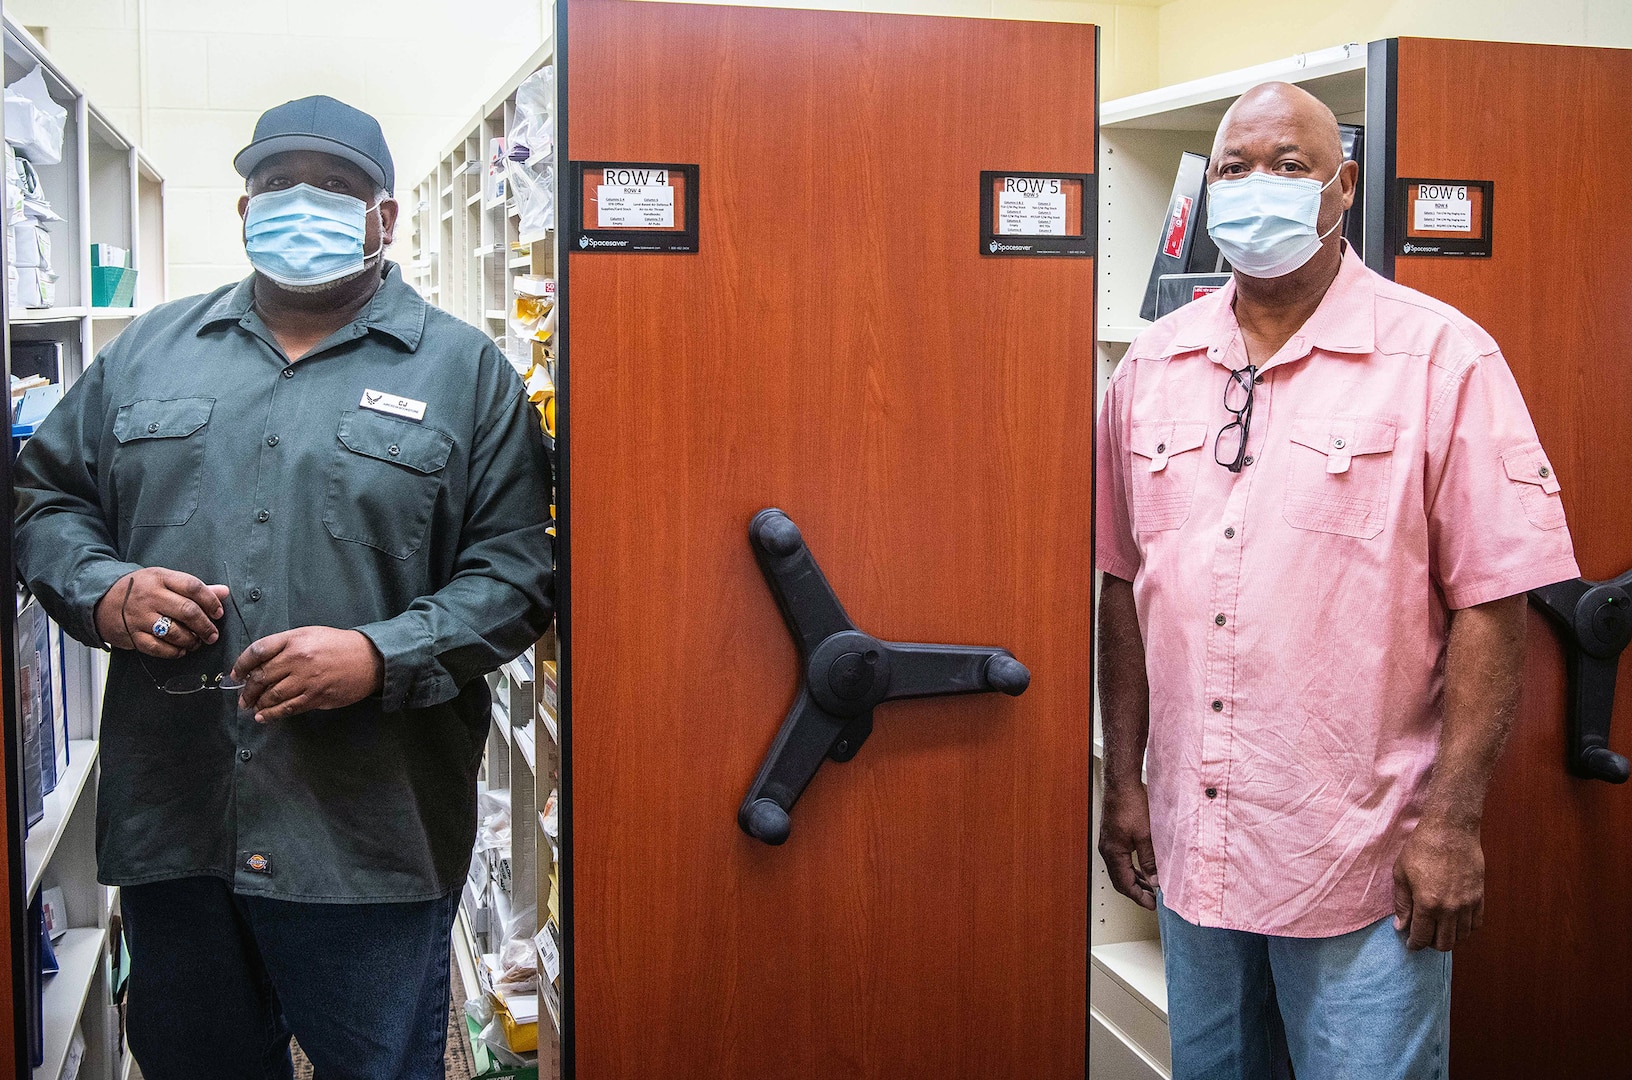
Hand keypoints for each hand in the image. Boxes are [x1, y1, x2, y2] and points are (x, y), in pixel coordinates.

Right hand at [95, 568, 228, 658]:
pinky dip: (174, 652)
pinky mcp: (132, 635)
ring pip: (174, 632)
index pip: (192, 587)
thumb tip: (224, 592)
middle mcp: (150, 596)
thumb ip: (193, 588)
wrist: (101, 600)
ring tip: (197, 642)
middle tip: (212, 634)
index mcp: (160, 578)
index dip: (210, 601)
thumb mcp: (164, 580)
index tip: (219, 613)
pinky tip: (181, 650)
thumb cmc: (140, 589)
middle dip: (205, 626)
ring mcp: (140, 616)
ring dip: (191, 640)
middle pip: (187, 611)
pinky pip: (158, 648)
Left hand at [232, 627, 384, 722]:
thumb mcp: (310, 635)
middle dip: (247, 689)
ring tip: (252, 707)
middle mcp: (298, 658)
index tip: (237, 674)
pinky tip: (263, 716)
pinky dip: (271, 714)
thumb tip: (259, 666)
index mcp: (294, 639)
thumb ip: (285, 646)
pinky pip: (287, 708)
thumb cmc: (338, 645)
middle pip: (261, 676)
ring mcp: (307, 679)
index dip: (242, 664)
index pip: (258, 651)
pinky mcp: (316, 696)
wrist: (370, 658)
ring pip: (271, 695)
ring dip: (257, 703)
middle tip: (243, 696)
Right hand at [1098, 781, 1159, 909]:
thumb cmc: (1131, 805)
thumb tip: (1154, 880)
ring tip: (1149, 888)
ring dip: (1134, 880)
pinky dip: (1131, 869)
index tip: (1152, 905)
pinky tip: (1142, 869)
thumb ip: (1150, 860)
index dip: (1139, 897)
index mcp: (1113, 853)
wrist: (1122, 784)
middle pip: (1120, 880)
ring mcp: (1108, 843)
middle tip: (1152, 900)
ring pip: (1120, 870)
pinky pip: (1120, 860)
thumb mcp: (1146, 835)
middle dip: (1136, 892)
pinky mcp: (1112, 836)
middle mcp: (1107, 850)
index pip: (1124, 884)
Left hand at [1392, 819, 1484, 951]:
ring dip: (1449, 938)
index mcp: (1427, 904)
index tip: (1411, 944)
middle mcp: (1450, 909)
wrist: (1451, 830)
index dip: (1414, 944)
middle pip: (1444, 943)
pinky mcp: (1479, 897)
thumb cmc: (1421, 848)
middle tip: (1423, 937)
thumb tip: (1401, 926)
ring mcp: (1467, 904)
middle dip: (1431, 944)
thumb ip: (1401, 903)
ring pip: (1461, 936)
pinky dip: (1466, 929)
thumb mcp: (1401, 874)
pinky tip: (1455, 923)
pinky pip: (1476, 924)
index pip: (1421, 937)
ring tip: (1438, 929)